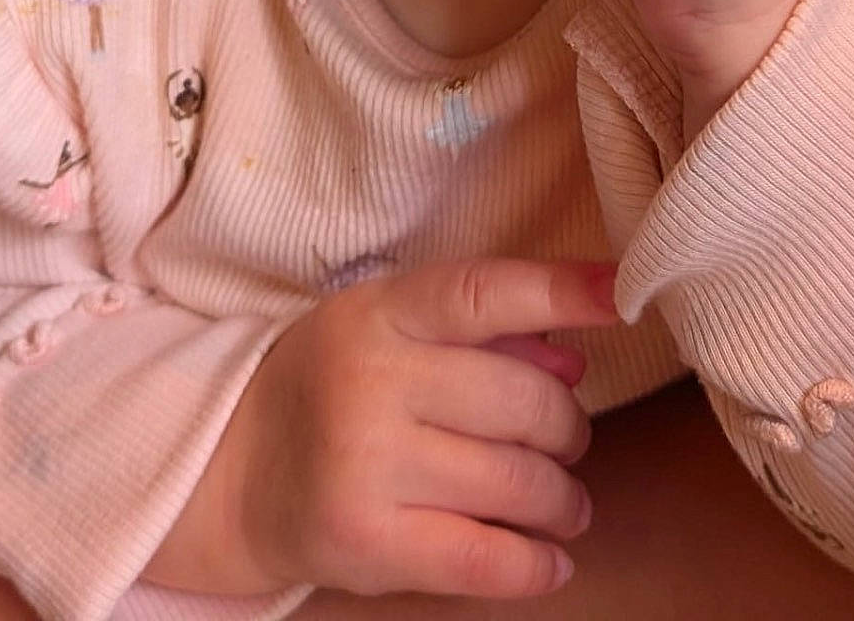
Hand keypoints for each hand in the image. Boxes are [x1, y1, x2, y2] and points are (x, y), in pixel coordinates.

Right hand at [147, 257, 619, 601]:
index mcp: (381, 313)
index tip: (621, 295)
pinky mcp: (369, 543)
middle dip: (567, 426)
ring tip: (564, 500)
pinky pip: (484, 560)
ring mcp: (369, 465)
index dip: (561, 291)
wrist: (232, 469)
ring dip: (562, 497)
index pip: (483, 293)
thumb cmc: (332, 383)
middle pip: (521, 402)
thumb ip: (482, 333)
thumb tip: (575, 357)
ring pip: (515, 483)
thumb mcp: (388, 327)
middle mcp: (374, 382)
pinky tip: (551, 557)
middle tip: (568, 439)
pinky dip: (536, 563)